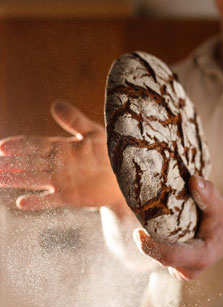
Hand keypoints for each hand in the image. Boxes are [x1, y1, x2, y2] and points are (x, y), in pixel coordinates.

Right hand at [0, 102, 124, 209]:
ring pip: (35, 180)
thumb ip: (75, 120)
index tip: (2, 146)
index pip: (36, 145)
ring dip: (16, 180)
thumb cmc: (110, 151)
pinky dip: (38, 201)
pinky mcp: (71, 197)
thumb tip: (55, 103)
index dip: (19, 146)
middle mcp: (58, 165)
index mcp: (62, 148)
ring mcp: (63, 182)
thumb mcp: (93, 132)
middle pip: (29, 163)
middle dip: (10, 163)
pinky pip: (52, 200)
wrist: (126, 175)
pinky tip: (22, 202)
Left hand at [133, 175, 222, 279]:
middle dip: (147, 239)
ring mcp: (181, 270)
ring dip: (150, 239)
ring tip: (147, 217)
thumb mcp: (220, 205)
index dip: (151, 247)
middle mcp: (188, 269)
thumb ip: (208, 193)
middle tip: (140, 214)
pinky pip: (159, 255)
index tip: (137, 232)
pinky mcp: (176, 267)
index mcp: (200, 256)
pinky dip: (155, 241)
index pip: (170, 256)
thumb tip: (193, 179)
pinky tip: (155, 226)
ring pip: (158, 256)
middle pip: (160, 256)